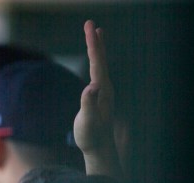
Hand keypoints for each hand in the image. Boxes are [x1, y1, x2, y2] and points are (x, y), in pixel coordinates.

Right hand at [73, 20, 120, 177]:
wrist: (99, 148)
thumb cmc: (91, 136)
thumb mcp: (88, 121)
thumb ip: (89, 104)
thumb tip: (93, 86)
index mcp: (102, 90)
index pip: (97, 62)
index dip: (93, 44)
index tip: (90, 27)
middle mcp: (105, 88)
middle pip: (100, 60)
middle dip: (95, 41)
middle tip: (90, 24)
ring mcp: (103, 92)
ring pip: (100, 65)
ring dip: (98, 49)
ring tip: (96, 35)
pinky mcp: (100, 97)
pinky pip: (97, 73)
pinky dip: (96, 62)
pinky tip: (95, 62)